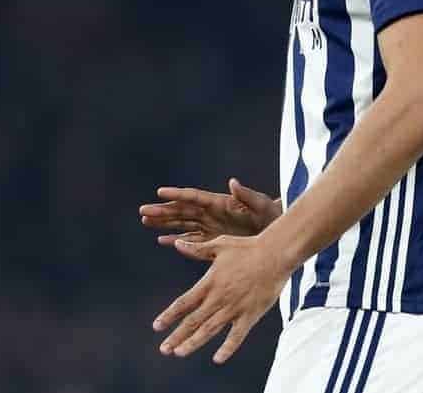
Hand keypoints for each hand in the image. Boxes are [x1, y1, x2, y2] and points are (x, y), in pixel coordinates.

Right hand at [139, 179, 280, 246]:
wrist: (279, 234)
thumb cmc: (272, 216)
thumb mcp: (262, 205)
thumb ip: (246, 195)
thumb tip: (233, 183)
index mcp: (220, 202)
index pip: (194, 197)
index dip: (177, 194)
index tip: (159, 192)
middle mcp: (212, 213)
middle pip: (182, 210)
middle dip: (163, 210)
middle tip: (143, 210)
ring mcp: (211, 226)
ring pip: (182, 223)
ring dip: (164, 223)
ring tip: (145, 221)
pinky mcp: (214, 240)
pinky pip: (191, 239)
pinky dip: (177, 239)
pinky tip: (162, 240)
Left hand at [152, 234, 288, 363]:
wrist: (275, 255)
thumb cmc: (247, 248)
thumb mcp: (219, 245)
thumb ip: (197, 249)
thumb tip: (178, 244)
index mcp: (209, 282)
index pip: (184, 303)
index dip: (169, 315)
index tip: (157, 326)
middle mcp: (218, 298)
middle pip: (193, 321)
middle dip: (177, 336)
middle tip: (163, 349)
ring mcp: (234, 308)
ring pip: (209, 330)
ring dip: (193, 343)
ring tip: (179, 353)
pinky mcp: (250, 315)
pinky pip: (237, 336)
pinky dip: (227, 348)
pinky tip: (217, 359)